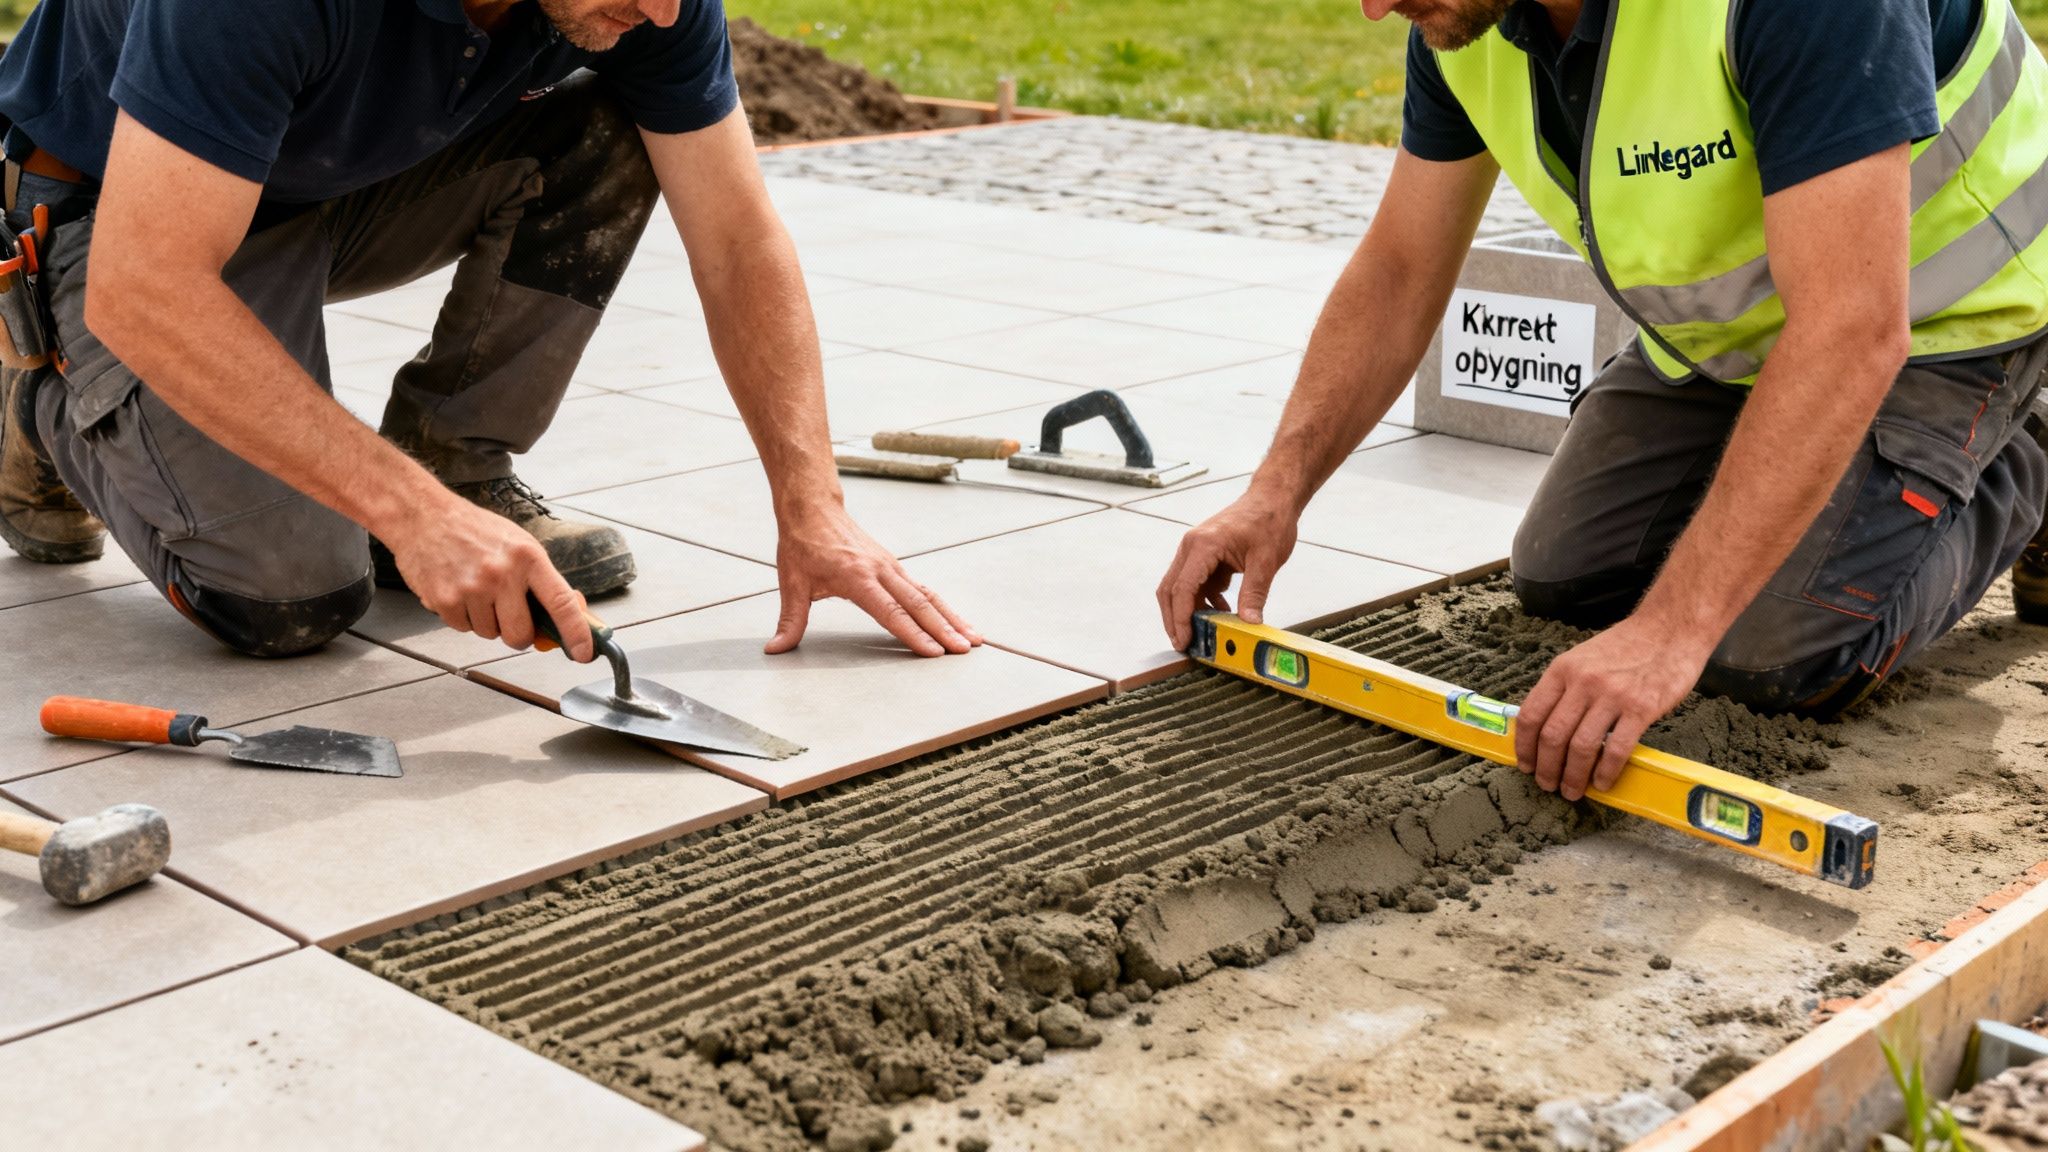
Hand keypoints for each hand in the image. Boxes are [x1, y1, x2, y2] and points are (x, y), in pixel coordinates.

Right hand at [381, 493, 593, 661]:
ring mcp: (471, 588)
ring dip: (487, 621)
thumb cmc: (476, 530)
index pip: (561, 602)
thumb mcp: (520, 545)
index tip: (584, 653)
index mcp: (528, 557)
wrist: (424, 516)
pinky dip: (464, 617)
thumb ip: (543, 582)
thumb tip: (572, 613)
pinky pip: (464, 628)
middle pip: (521, 635)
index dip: (576, 632)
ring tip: (477, 590)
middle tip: (511, 615)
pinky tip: (459, 590)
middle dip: (520, 634)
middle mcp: (501, 574)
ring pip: (490, 634)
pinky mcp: (445, 600)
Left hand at [767, 502, 979, 656]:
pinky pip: (923, 589)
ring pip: (928, 595)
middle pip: (919, 604)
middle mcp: (880, 571)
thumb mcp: (791, 583)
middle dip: (943, 629)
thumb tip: (775, 649)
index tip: (933, 652)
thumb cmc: (802, 543)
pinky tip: (955, 621)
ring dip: (952, 617)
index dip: (912, 634)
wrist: (813, 506)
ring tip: (973, 638)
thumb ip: (790, 620)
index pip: (890, 612)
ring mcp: (891, 567)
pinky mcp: (893, 566)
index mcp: (857, 578)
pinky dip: (942, 606)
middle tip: (963, 650)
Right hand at [1156, 488, 1299, 648]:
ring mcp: (1195, 550)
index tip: (1185, 639)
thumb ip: (1255, 593)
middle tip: (1183, 644)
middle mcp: (1192, 546)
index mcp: (1203, 545)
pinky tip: (1221, 611)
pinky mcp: (1203, 555)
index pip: (1183, 588)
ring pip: (1179, 587)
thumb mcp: (1267, 560)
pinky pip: (1194, 582)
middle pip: (1170, 589)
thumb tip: (1249, 623)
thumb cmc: (1269, 520)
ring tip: (1201, 634)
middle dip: (1174, 619)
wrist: (1272, 498)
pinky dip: (1202, 600)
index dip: (1181, 617)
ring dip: (1187, 611)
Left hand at [1512, 614, 1714, 799]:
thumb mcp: (1582, 658)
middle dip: (1546, 768)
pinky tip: (1602, 782)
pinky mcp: (1641, 708)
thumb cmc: (1626, 646)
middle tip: (1547, 785)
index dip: (1524, 746)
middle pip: (1552, 736)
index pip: (1531, 715)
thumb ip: (1563, 688)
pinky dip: (1605, 772)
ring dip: (1573, 776)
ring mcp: (1612, 696)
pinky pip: (1617, 749)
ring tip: (1572, 791)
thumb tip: (1544, 726)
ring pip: (1581, 747)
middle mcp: (1582, 683)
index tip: (1525, 765)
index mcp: (1562, 670)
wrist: (1669, 628)